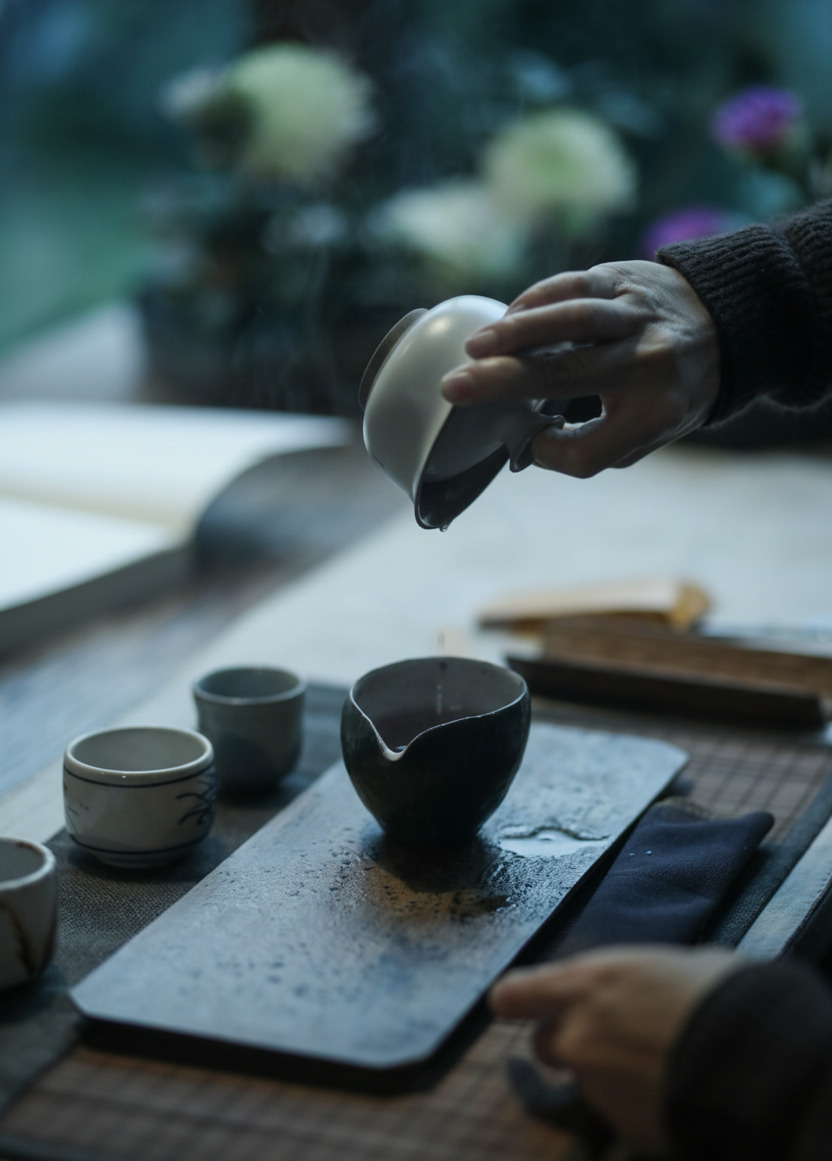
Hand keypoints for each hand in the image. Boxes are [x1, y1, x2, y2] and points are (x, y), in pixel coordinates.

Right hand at [441, 261, 719, 477]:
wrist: (726, 325)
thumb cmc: (670, 389)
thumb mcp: (648, 431)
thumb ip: (593, 443)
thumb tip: (523, 437)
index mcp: (656, 414)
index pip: (588, 451)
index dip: (548, 453)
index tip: (529, 443)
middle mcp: (650, 364)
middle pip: (570, 376)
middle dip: (507, 381)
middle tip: (456, 388)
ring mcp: (637, 316)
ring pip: (572, 320)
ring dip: (516, 333)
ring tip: (475, 348)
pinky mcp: (623, 279)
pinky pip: (572, 285)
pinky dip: (533, 302)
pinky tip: (504, 320)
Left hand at [490, 945, 741, 1154]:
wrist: (754, 1060)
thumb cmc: (719, 993)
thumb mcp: (674, 963)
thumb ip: (639, 976)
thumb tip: (649, 982)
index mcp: (586, 984)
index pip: (514, 994)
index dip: (518, 1000)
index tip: (522, 1003)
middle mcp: (578, 1035)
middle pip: (545, 1043)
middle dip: (570, 1041)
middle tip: (611, 1036)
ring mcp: (598, 1086)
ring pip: (587, 1078)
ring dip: (609, 1072)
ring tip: (659, 1063)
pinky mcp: (622, 1127)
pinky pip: (620, 1109)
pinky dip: (637, 1101)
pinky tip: (673, 1089)